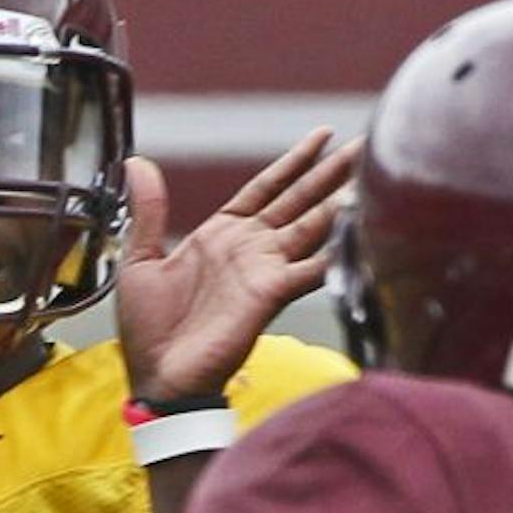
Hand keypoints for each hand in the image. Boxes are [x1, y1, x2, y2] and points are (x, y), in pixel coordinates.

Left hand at [118, 130, 359, 401]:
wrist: (158, 377)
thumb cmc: (149, 331)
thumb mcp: (139, 261)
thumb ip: (148, 212)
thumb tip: (137, 164)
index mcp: (220, 235)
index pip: (266, 188)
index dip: (294, 162)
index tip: (322, 135)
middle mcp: (249, 249)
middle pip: (300, 200)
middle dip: (332, 172)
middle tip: (368, 143)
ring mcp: (264, 270)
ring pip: (315, 225)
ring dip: (344, 201)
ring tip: (375, 172)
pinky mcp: (271, 293)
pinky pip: (313, 265)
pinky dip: (338, 248)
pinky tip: (361, 227)